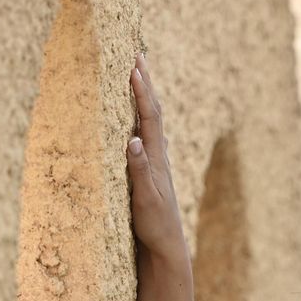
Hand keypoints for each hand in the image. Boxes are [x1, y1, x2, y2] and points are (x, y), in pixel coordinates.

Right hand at [127, 52, 185, 257]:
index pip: (149, 118)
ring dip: (145, 96)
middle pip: (153, 112)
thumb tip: (132, 140)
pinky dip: (143, 117)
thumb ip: (138, 170)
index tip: (134, 66)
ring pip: (152, 121)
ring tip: (139, 75)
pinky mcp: (153, 171)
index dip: (141, 91)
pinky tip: (141, 117)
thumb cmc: (154, 225)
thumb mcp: (144, 200)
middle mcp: (158, 155)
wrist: (168, 245)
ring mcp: (157, 162)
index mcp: (156, 158)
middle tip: (138, 55)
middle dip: (146, 83)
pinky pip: (148, 135)